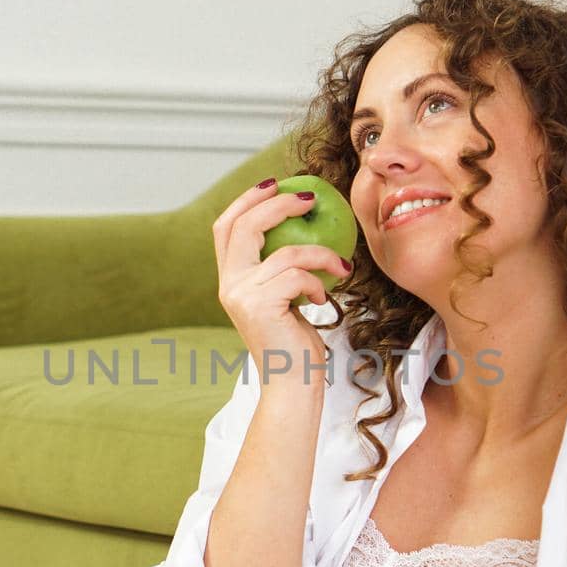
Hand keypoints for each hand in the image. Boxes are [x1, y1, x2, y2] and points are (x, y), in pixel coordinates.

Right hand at [213, 178, 350, 388]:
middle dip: (278, 204)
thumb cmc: (295, 343)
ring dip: (321, 254)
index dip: (246, 199)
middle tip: (310, 199)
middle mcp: (229, 285)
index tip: (275, 182)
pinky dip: (319, 282)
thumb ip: (280, 270)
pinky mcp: (259, 306)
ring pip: (285, 252)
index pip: (225, 226)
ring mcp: (240, 295)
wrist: (293, 384)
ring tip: (341, 266)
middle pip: (244, 225)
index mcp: (230, 280)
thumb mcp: (285, 299)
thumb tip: (304, 227)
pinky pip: (297, 275)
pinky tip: (325, 298)